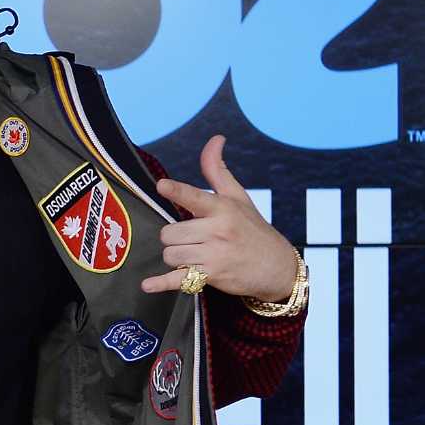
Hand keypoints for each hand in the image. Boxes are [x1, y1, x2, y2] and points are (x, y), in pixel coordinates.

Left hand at [139, 134, 297, 300]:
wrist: (277, 267)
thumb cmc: (253, 229)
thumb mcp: (239, 197)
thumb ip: (217, 171)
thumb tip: (215, 139)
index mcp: (222, 209)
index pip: (195, 197)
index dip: (176, 191)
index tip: (162, 186)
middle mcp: (217, 231)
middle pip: (169, 233)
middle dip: (173, 237)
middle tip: (188, 238)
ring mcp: (214, 255)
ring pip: (170, 255)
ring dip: (175, 256)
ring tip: (192, 255)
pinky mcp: (211, 276)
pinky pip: (179, 280)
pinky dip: (161, 284)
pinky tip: (147, 285)